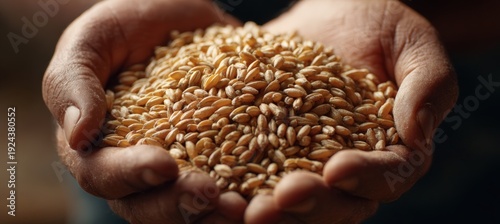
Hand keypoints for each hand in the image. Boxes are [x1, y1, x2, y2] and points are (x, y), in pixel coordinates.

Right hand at [43, 0, 244, 222]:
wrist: (178, 21)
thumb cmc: (126, 26)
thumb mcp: (93, 39)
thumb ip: (72, 81)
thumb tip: (77, 134)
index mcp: (97, 146)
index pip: (103, 174)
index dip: (131, 175)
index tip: (163, 164)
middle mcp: (137, 167)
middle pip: (149, 204)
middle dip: (179, 203)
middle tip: (210, 193)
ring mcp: (181, 167)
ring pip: (190, 207)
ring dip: (214, 213)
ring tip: (242, 207)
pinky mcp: (219, 158)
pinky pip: (231, 185)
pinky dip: (247, 193)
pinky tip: (266, 193)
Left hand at [245, 0, 457, 222]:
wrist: (328, 14)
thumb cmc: (377, 24)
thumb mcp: (410, 40)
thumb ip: (429, 83)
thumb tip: (417, 132)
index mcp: (391, 150)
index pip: (388, 176)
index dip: (366, 178)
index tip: (338, 169)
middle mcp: (347, 166)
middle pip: (336, 203)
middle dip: (310, 204)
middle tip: (281, 199)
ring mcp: (303, 161)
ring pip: (292, 201)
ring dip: (270, 209)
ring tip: (241, 208)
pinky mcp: (265, 148)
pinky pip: (251, 174)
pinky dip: (235, 184)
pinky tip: (215, 185)